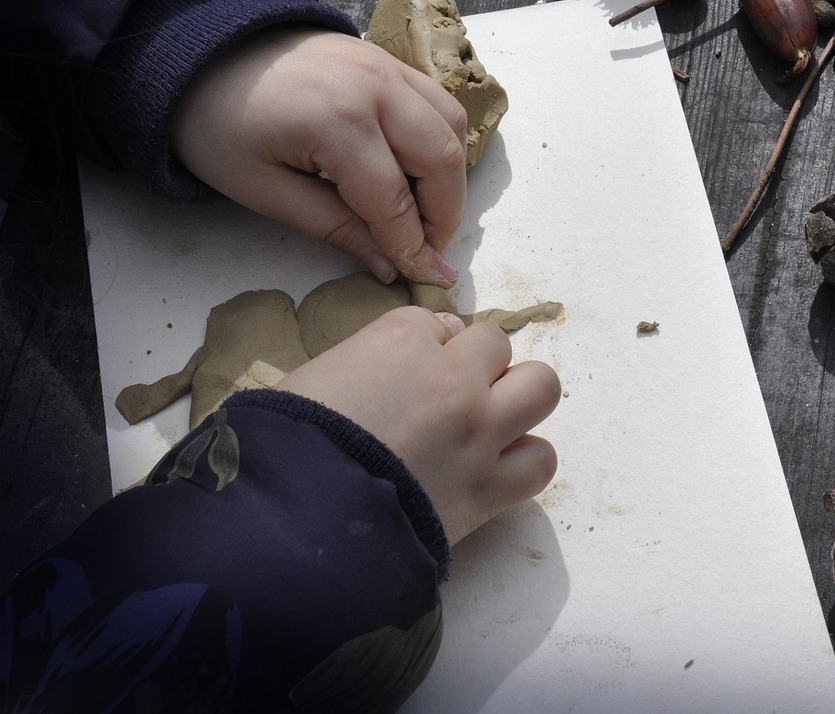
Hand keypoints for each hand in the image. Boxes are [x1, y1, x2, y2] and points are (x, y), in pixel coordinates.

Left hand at [173, 26, 467, 286]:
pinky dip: (442, 140)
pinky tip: (417, 171)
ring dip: (450, 177)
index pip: (394, 201)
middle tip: (428, 251)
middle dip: (444, 216)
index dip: (413, 248)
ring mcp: (386, 66)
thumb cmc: (218, 124)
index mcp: (335, 122)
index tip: (425, 279)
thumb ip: (333, 228)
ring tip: (424, 213)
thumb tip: (390, 268)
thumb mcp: (264, 190)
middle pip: (442, 161)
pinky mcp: (388, 60)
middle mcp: (375, 86)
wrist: (201, 51)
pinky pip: (439, 102)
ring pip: (451, 127)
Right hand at [276, 307, 559, 543]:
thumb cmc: (284, 443)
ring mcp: (479, 430)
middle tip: (455, 395)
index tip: (410, 375)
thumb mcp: (310, 376)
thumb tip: (424, 342)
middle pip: (497, 344)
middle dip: (480, 364)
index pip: (436, 324)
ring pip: (540, 388)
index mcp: (399, 340)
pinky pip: (540, 460)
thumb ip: (367, 355)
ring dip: (519, 400)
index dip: (427, 349)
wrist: (295, 518)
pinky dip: (524, 462)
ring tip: (492, 423)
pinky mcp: (490, 487)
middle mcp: (452, 377)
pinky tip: (498, 468)